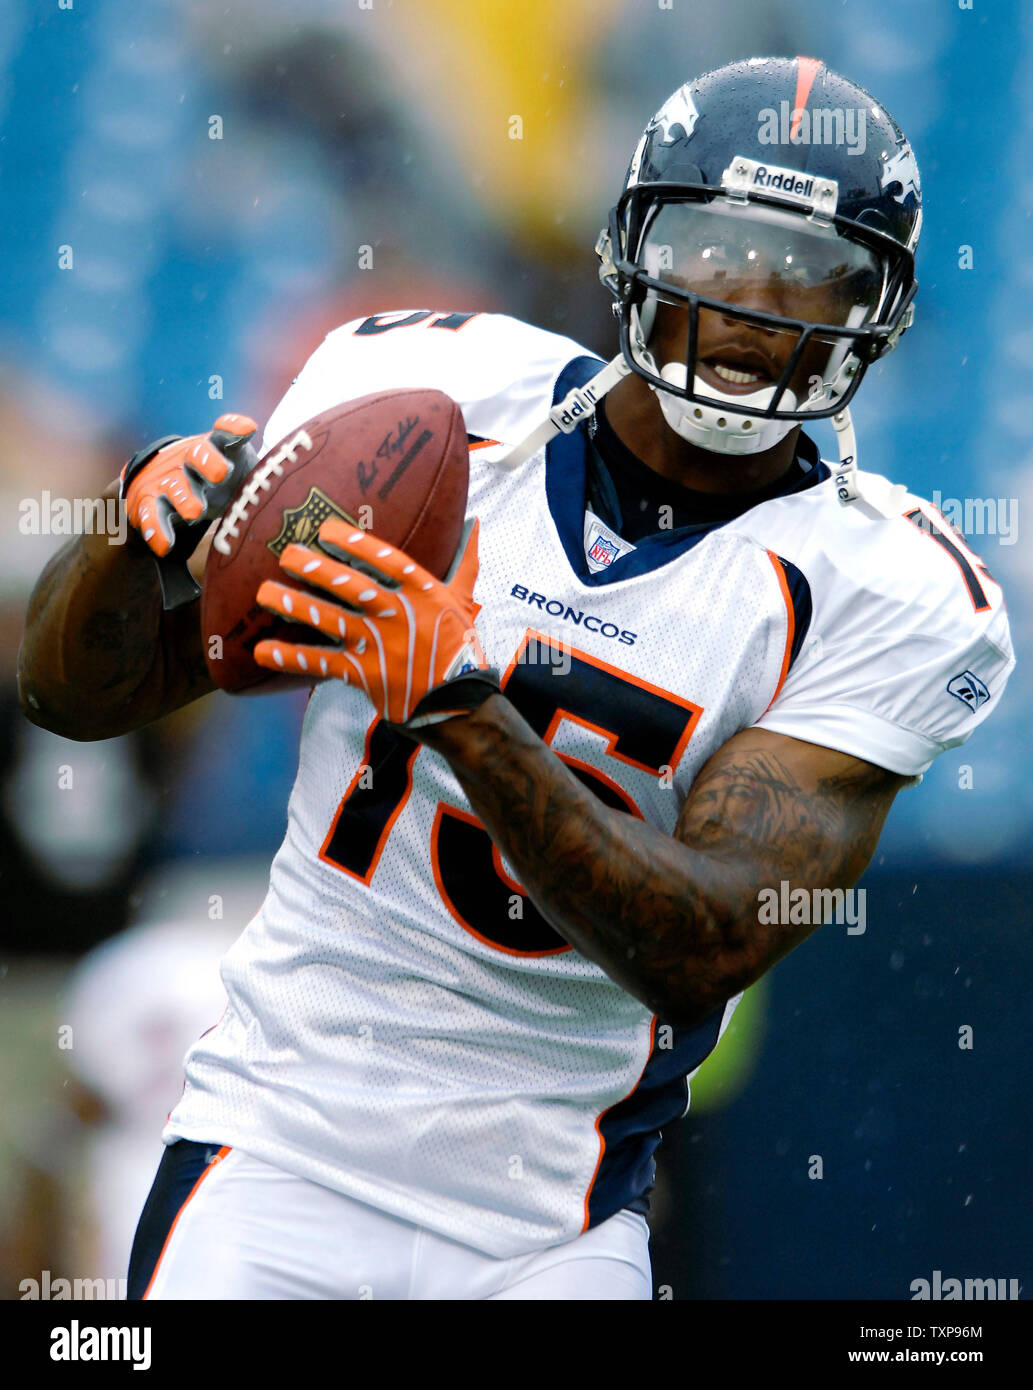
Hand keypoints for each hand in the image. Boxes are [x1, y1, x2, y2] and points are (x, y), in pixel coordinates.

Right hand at [120, 412, 257, 558]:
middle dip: (208, 461)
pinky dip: (156, 530)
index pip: (226, 433)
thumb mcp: (247, 473)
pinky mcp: (153, 502)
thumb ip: (268, 476)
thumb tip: (308, 485)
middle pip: (198, 454)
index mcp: (219, 449)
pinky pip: (151, 515)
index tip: (249, 429)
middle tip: (221, 474)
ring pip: (175, 485)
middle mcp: (193, 460)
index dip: (235, 428)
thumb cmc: (226, 481)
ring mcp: (172, 480)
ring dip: (185, 496)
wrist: (174, 482)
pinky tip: (165, 546)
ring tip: (195, 513)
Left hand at [253, 518, 498, 729]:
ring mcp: (379, 645)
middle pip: (351, 586)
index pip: (386, 559)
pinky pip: (322, 662)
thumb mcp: (465, 600)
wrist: (458, 703)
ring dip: (295, 606)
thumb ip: (466, 561)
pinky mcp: (365, 674)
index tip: (326, 530)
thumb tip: (475, 523)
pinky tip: (263, 651)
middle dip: (316, 568)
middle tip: (286, 553)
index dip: (355, 543)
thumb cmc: (460, 648)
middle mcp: (398, 614)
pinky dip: (292, 657)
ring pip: (331, 620)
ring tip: (263, 593)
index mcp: (423, 592)